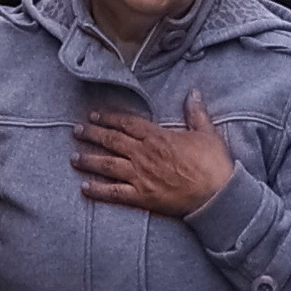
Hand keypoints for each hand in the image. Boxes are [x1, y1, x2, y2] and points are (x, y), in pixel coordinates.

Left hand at [75, 92, 237, 218]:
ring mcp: (140, 176)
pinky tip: (84, 188)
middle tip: (76, 131)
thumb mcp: (207, 133)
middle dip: (92, 135)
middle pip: (112, 141)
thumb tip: (193, 92)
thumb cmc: (214, 164)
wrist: (217, 194)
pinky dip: (98, 190)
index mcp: (157, 137)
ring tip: (73, 158)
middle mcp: (144, 154)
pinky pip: (114, 193)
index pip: (127, 124)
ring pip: (108, 165)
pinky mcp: (142, 197)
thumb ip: (196, 112)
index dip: (109, 119)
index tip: (94, 116)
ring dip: (89, 160)